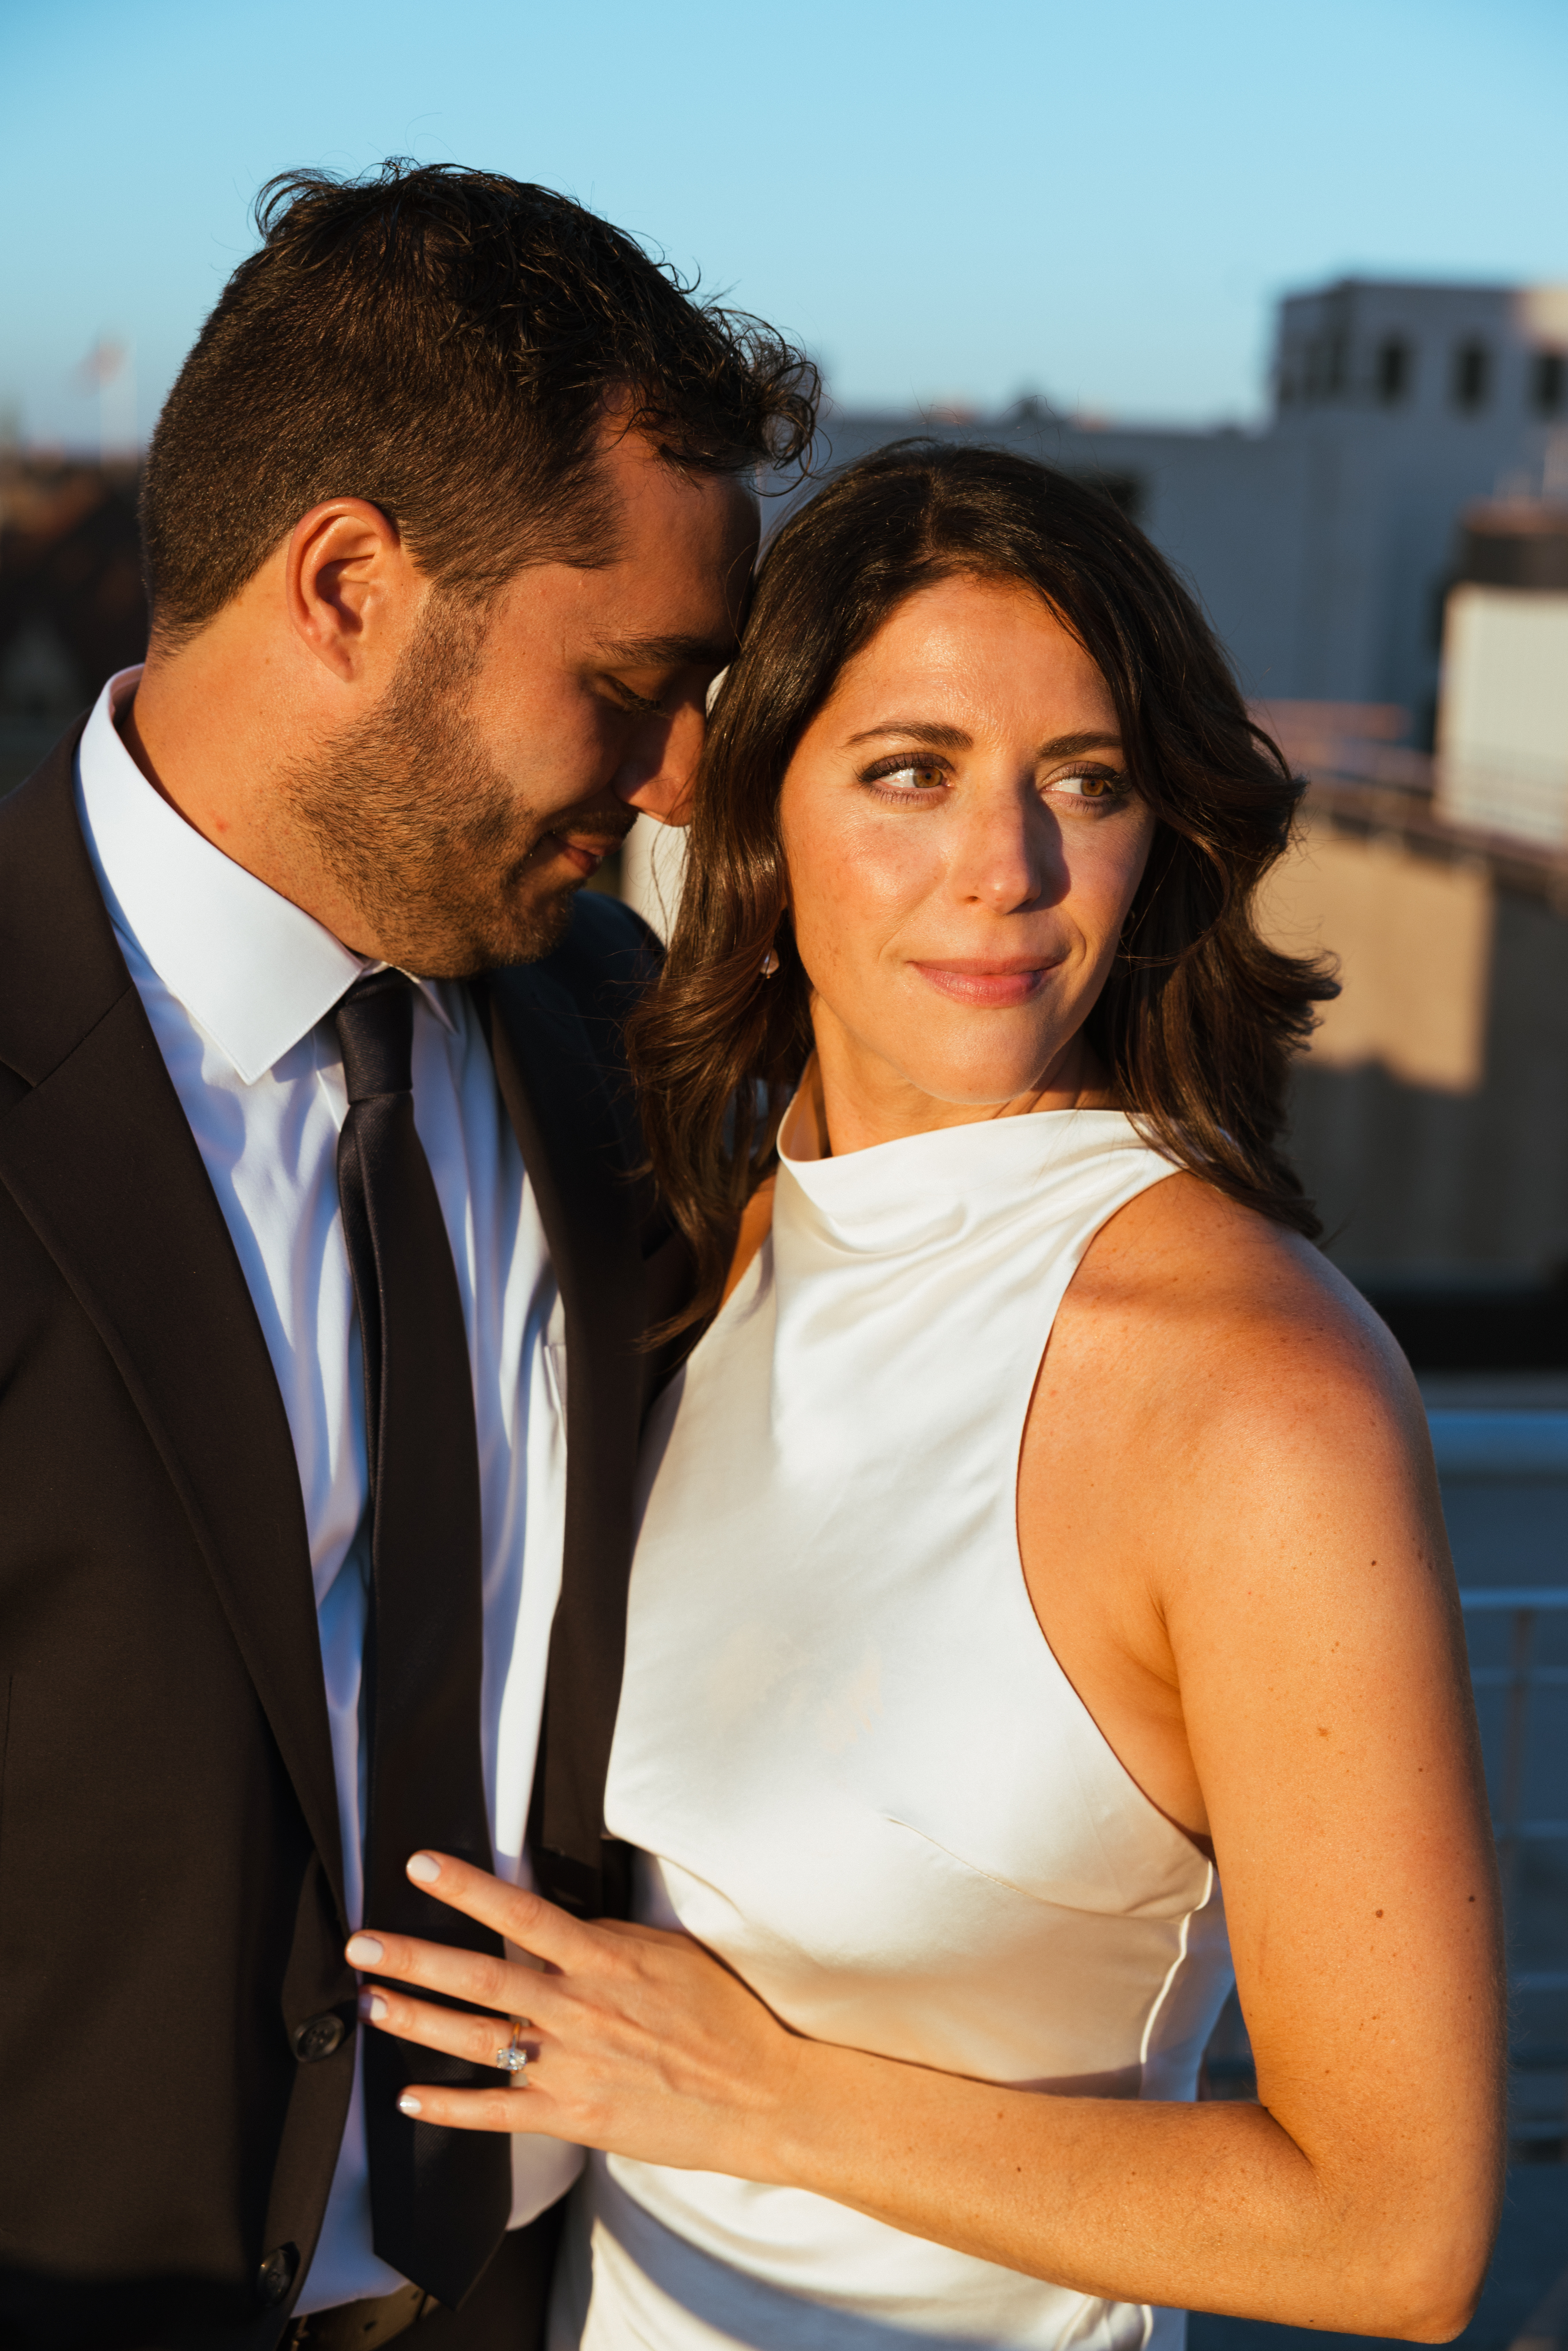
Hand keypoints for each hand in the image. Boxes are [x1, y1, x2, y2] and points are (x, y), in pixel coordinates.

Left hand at [345, 1851, 800, 2175]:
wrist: (761, 2095)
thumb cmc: (723, 2017)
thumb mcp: (670, 1954)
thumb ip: (609, 1941)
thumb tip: (560, 1923)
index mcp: (605, 1960)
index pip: (522, 1913)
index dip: (468, 1888)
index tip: (422, 1867)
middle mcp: (579, 2010)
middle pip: (480, 1976)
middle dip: (414, 1957)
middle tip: (363, 1944)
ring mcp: (571, 2065)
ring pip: (476, 2039)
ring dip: (417, 2019)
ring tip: (372, 2003)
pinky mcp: (573, 2115)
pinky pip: (496, 2111)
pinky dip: (448, 2106)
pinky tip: (410, 2096)